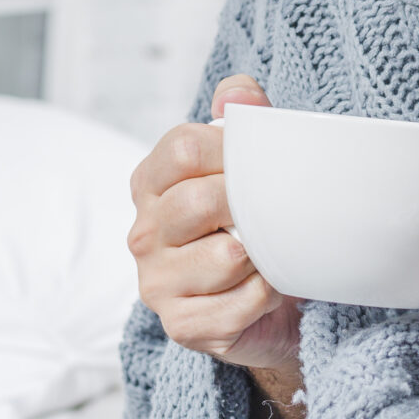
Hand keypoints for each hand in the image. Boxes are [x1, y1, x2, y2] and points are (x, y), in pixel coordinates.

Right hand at [129, 75, 303, 381]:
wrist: (270, 305)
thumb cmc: (253, 226)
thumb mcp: (248, 166)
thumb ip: (243, 118)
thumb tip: (240, 92)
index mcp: (150, 184)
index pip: (184, 148)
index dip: (232, 152)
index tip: (261, 164)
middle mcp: (143, 234)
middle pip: (199, 201)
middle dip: (251, 206)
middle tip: (276, 214)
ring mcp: (156, 284)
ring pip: (225, 257)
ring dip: (265, 257)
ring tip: (272, 256)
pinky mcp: (182, 326)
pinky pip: (240, 303)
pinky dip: (267, 295)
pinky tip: (269, 290)